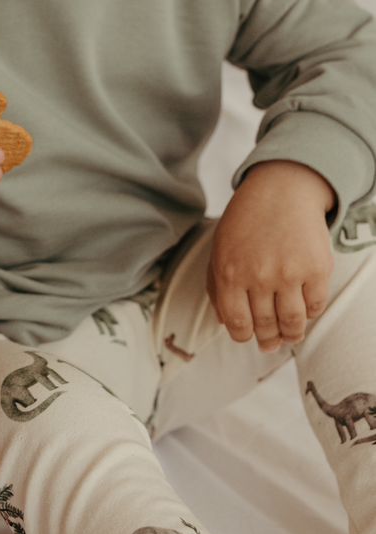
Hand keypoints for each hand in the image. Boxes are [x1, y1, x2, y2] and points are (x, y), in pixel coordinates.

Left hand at [207, 161, 336, 350]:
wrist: (282, 190)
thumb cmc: (246, 221)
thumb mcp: (220, 249)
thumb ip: (217, 287)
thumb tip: (224, 323)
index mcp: (230, 273)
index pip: (237, 323)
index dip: (244, 337)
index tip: (250, 338)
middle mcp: (259, 277)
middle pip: (265, 325)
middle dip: (268, 339)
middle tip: (271, 343)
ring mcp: (290, 274)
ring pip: (292, 322)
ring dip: (291, 335)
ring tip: (290, 336)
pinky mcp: (317, 268)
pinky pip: (316, 306)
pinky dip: (311, 314)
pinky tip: (305, 312)